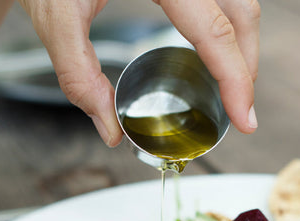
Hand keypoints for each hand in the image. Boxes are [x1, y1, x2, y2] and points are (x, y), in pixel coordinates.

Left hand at [18, 0, 259, 146]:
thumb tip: (110, 130)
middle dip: (245, 63)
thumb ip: (78, 75)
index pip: (215, 30)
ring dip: (239, 40)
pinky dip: (224, 21)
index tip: (244, 118)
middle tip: (238, 107)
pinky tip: (213, 45)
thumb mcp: (54, 17)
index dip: (235, 78)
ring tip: (229, 81)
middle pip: (240, 11)